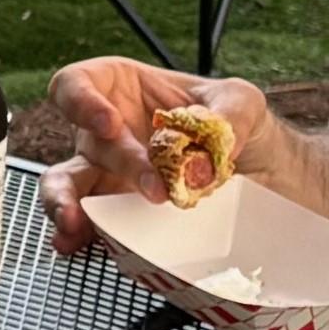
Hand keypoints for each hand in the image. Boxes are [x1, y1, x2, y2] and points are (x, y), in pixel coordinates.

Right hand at [41, 61, 273, 251]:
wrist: (263, 178)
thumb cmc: (238, 126)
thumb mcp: (243, 101)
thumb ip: (230, 113)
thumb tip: (215, 142)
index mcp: (123, 91)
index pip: (78, 84)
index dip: (80, 101)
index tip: (109, 123)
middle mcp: (107, 133)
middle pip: (87, 141)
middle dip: (120, 164)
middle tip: (156, 190)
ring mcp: (109, 177)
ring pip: (65, 185)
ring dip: (64, 202)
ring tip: (74, 224)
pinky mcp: (119, 216)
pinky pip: (90, 225)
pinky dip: (78, 237)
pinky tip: (77, 245)